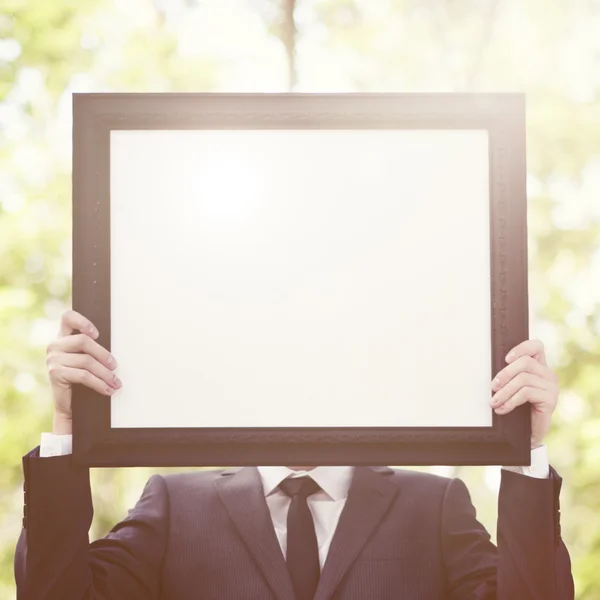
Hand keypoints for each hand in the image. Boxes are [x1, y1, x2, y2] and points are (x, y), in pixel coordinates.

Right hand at [45, 310, 120, 433]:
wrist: (68, 404)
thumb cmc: (81, 378)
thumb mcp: (85, 359)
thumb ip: (92, 348)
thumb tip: (117, 347)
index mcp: (62, 336)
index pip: (68, 317)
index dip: (83, 321)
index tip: (97, 334)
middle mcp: (55, 345)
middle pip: (84, 341)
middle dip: (104, 355)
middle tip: (115, 367)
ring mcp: (53, 359)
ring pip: (87, 361)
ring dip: (106, 374)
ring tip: (116, 383)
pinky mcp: (55, 373)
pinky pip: (84, 376)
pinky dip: (100, 384)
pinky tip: (108, 390)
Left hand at [489, 339, 558, 447]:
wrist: (528, 434)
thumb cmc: (518, 409)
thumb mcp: (512, 389)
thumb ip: (509, 376)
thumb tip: (492, 372)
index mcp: (539, 367)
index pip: (536, 346)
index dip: (521, 348)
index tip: (505, 359)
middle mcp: (548, 374)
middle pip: (525, 362)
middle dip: (505, 374)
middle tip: (492, 386)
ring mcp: (551, 387)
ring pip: (523, 379)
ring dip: (504, 392)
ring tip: (493, 402)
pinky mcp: (551, 399)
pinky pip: (526, 393)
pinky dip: (510, 401)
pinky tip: (502, 409)